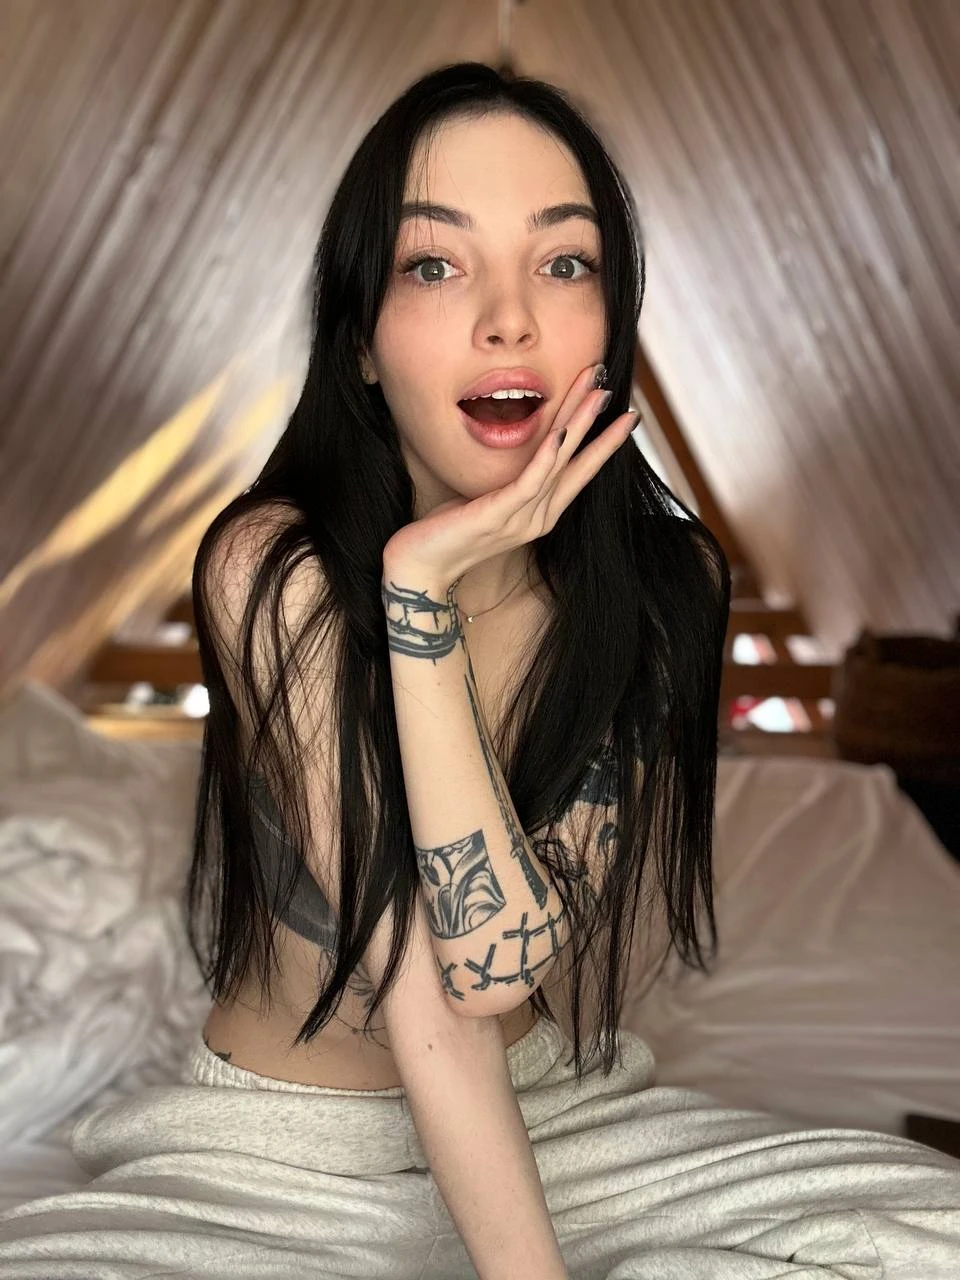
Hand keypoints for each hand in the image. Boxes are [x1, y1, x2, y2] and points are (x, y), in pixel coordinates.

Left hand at [382, 362, 637, 586]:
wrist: (420, 568)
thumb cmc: (447, 531)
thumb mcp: (485, 498)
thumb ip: (507, 481)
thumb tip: (514, 449)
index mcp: (538, 513)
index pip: (577, 472)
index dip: (601, 443)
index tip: (623, 415)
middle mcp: (537, 518)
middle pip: (575, 462)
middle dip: (595, 422)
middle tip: (611, 387)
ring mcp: (520, 519)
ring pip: (559, 464)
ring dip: (578, 425)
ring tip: (596, 394)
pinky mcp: (497, 516)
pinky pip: (530, 483)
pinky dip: (547, 457)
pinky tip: (560, 433)